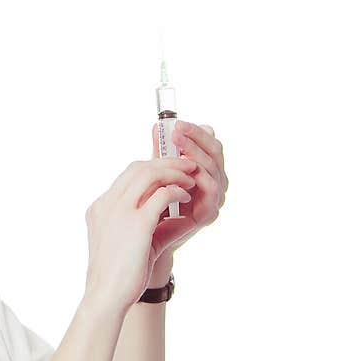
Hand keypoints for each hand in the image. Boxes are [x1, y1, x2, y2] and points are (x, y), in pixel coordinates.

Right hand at [84, 156, 197, 315]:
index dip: (153, 168)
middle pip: (138, 168)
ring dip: (174, 173)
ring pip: (149, 174)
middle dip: (166, 163)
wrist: (105, 297)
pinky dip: (177, 192)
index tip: (172, 172)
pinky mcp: (136, 223)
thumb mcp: (127, 243)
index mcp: (100, 208)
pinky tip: (187, 199)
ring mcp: (119, 212)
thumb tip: (180, 216)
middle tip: (188, 167)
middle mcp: (107, 204)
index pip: (128, 175)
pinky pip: (161, 195)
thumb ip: (148, 225)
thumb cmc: (118, 276)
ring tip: (191, 180)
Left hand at [150, 120, 228, 257]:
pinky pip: (211, 189)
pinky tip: (185, 168)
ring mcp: (214, 197)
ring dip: (195, 153)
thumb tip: (157, 127)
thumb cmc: (152, 202)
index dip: (196, 132)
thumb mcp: (157, 171)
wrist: (146, 237)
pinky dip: (200, 175)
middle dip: (195, 138)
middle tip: (177, 131)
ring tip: (178, 145)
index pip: (209, 143)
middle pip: (215, 151)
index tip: (176, 123)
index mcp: (205, 169)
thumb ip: (161, 152)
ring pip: (213, 167)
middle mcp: (214, 181)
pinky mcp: (209, 213)